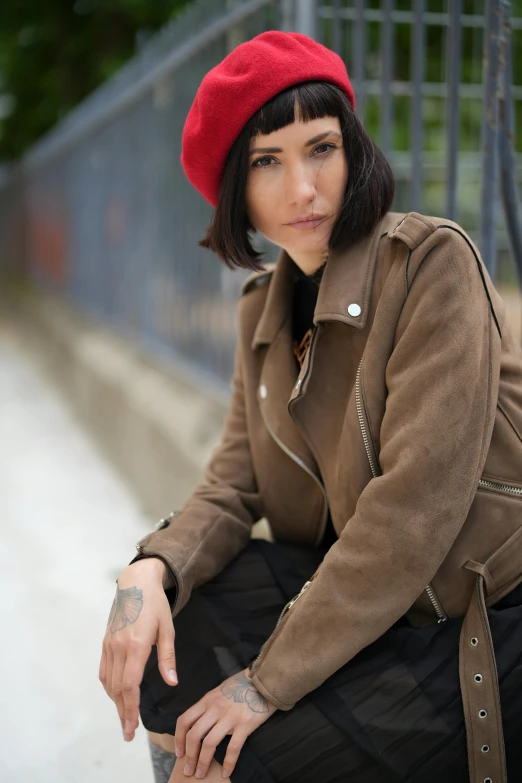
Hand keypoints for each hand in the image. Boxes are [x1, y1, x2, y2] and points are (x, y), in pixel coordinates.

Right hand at [99, 558, 177, 741]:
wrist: (135, 583)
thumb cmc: (155, 605)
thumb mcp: (167, 629)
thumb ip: (168, 658)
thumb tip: (172, 683)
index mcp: (136, 645)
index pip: (130, 685)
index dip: (130, 709)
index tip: (132, 728)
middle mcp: (119, 647)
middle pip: (117, 689)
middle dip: (122, 713)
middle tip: (128, 733)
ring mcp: (109, 644)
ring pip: (109, 681)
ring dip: (115, 702)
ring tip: (124, 718)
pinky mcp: (105, 641)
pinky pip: (104, 670)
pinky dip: (109, 687)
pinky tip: (116, 695)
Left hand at [174, 668, 276, 778]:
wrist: (264, 681)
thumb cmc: (241, 686)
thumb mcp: (219, 692)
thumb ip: (208, 707)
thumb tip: (198, 724)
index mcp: (207, 700)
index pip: (185, 720)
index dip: (178, 739)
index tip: (179, 753)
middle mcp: (215, 708)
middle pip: (194, 735)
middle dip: (189, 756)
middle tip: (188, 770)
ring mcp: (230, 716)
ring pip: (209, 744)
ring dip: (203, 762)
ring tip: (200, 774)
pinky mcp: (245, 724)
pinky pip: (233, 748)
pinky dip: (228, 763)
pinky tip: (226, 773)